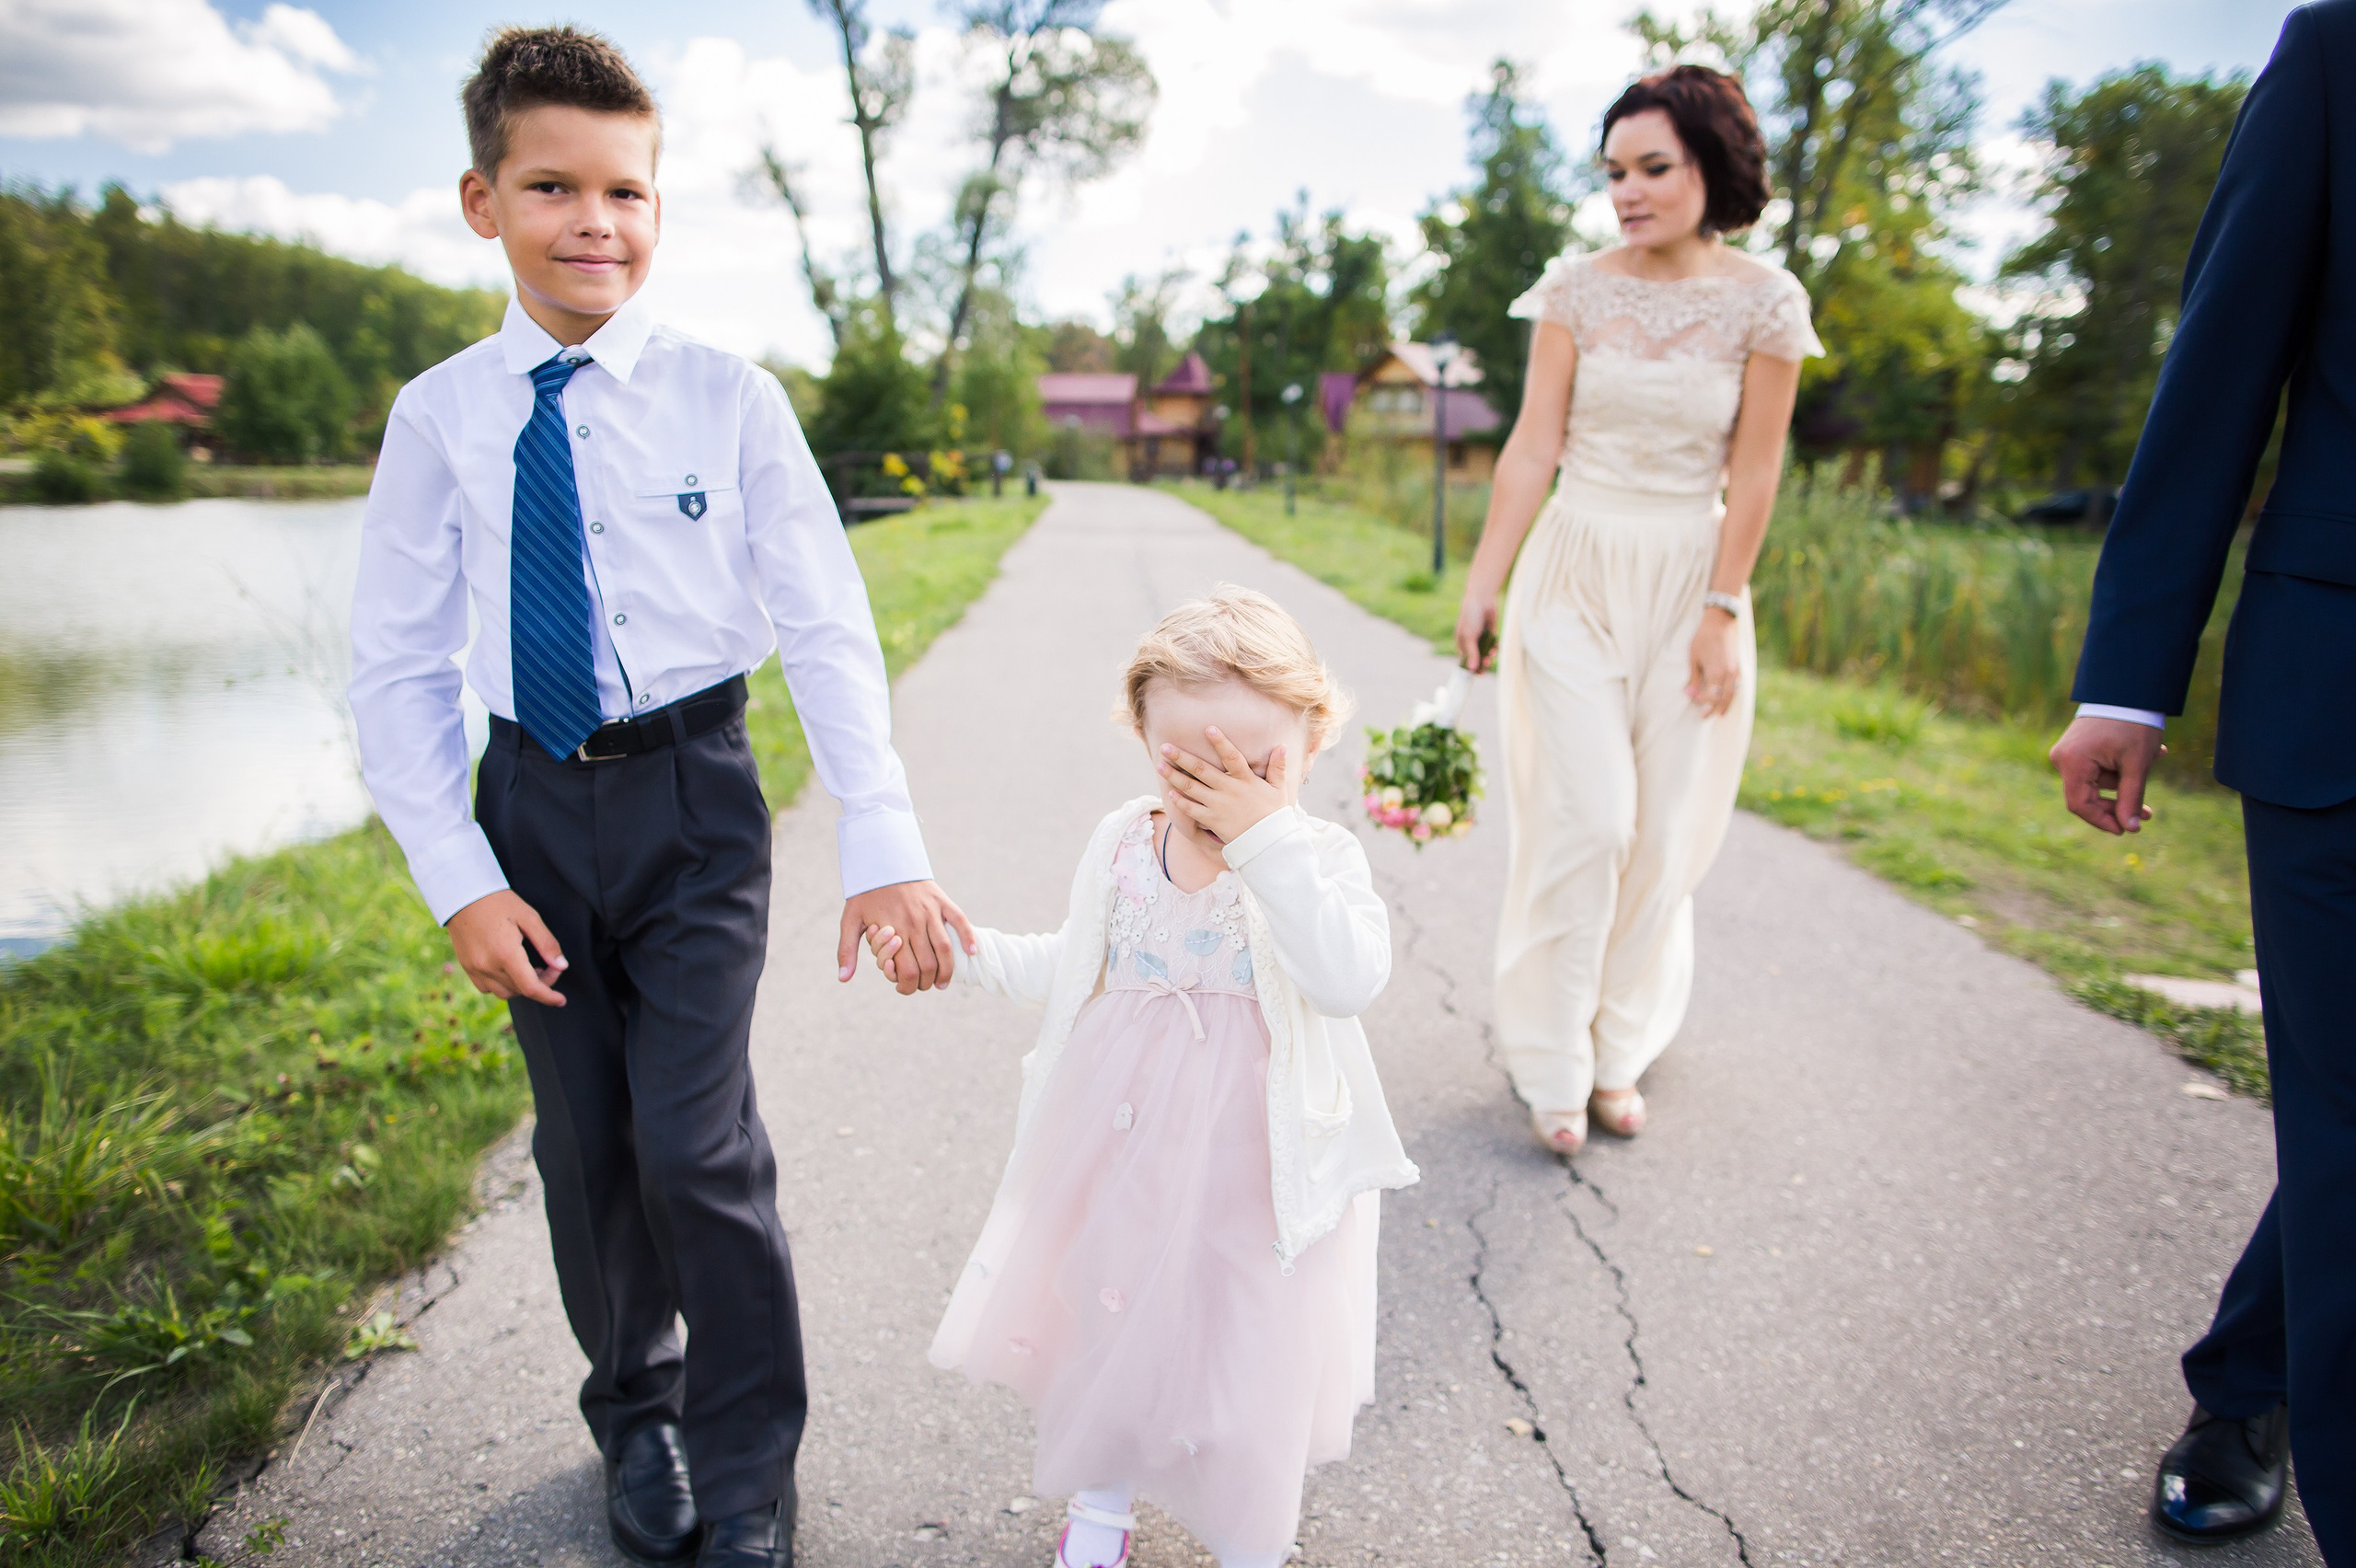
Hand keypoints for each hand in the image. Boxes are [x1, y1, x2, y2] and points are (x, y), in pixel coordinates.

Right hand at [447, 889, 566, 1005]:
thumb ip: (547, 943)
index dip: (548, 996)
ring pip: (504, 993)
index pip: (530, 987)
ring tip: (530, 968)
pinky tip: (510, 969)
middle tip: (549, 966)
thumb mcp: (529, 917)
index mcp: (506, 953)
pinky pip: (487, 988)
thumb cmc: (499, 902)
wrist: (463, 895)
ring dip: (521, 987)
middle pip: (520, 990)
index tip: (561, 1000)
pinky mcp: (467, 967)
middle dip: (540, 984)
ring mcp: (474, 969)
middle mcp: (488, 966)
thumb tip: (561, 966)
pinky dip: (503, 985)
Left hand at [838, 879, 974, 993]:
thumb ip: (846, 950)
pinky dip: (968, 938)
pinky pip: (960, 921)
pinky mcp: (942, 901)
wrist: (881, 860)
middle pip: (927, 965)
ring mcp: (930, 912)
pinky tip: (972, 953)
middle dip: (925, 983)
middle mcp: (914, 923)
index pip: (907, 971)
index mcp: (893, 930)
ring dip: (946, 971)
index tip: (904, 987)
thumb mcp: (850, 921)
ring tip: (942, 983)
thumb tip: (844, 979)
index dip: (907, 986)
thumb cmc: (865, 894)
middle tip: (923, 986)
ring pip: (945, 949)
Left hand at [1160, 727, 1289, 844]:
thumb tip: (1283, 746)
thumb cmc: (1274, 814)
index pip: (1232, 756)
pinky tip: (1169, 792)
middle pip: (1201, 770)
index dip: (1220, 742)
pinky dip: (1180, 801)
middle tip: (1165, 747)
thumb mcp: (1279, 789)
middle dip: (1181, 757)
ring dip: (1174, 776)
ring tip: (1160, 765)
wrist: (1267, 843)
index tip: (1208, 729)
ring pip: (1191, 787)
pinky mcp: (1212, 820)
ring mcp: (1218, 805)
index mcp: (1246, 780)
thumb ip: (1278, 767)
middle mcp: (1229, 790)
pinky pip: (1192, 810)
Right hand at [1455, 585, 1498, 672]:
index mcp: (1461, 643)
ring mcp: (1481, 638)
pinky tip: (1496, 647)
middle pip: (1477, 658)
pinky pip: (1493, 644)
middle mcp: (1471, 642)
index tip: (1477, 675)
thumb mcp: (1469, 637)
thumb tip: (1472, 669)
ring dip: (1489, 655)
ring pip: (1486, 652)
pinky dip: (1495, 647)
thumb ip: (1472, 653)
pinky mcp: (1490, 633)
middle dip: (1482, 662)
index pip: (1465, 659)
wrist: (1481, 600)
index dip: (1471, 668)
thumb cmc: (1470, 618)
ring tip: (1492, 655)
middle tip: (1487, 666)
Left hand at [1685, 611, 1741, 716]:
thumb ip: (1693, 677)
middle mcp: (1729, 674)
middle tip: (1704, 717)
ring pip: (1732, 694)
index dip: (1702, 701)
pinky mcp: (1737, 666)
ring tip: (1719, 713)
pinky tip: (1726, 699)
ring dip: (1725, 705)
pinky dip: (1731, 695)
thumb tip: (1689, 693)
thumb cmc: (1703, 638)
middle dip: (1714, 709)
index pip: (1711, 696)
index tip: (1693, 700)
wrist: (1720, 622)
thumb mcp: (1693, 658)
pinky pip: (1736, 686)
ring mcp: (1735, 670)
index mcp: (1717, 672)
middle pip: (1723, 699)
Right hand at [2050, 715, 2165, 834]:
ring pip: (2094, 783)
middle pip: (2086, 796)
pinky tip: (2142, 759)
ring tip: (2155, 763)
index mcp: (2072, 763)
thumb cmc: (2132, 724)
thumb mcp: (2136, 764)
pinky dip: (2116, 770)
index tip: (2125, 830)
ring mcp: (2067, 753)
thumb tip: (2130, 829)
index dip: (2102, 821)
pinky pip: (2094, 769)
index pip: (2080, 805)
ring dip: (2123, 783)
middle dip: (2117, 804)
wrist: (2126, 687)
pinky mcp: (2075, 747)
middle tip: (2145, 814)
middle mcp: (2062, 759)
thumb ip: (2131, 798)